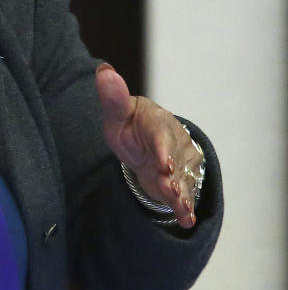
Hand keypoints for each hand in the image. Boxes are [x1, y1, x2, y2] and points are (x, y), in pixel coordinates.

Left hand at [96, 63, 202, 228]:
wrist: (146, 140)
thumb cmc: (130, 123)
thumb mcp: (118, 113)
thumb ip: (112, 97)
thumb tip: (103, 69)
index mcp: (157, 123)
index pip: (160, 135)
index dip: (162, 148)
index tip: (163, 161)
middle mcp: (173, 143)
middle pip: (175, 160)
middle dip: (173, 173)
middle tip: (169, 182)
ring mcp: (179, 164)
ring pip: (182, 180)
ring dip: (181, 193)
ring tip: (181, 207)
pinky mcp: (180, 182)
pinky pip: (184, 195)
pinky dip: (185, 208)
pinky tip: (187, 220)